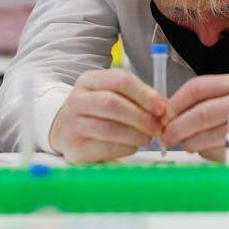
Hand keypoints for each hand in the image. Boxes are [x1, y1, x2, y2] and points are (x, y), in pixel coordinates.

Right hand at [50, 69, 166, 162]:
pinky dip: (127, 147)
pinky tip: (133, 145)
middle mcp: (76, 100)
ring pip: (109, 128)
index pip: (119, 80)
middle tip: (157, 126)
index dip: (144, 93)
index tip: (161, 106)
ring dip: (136, 134)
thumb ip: (136, 97)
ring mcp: (71, 125)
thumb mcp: (111, 94)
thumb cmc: (97, 111)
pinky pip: (107, 148)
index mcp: (88, 80)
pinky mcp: (75, 148)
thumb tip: (164, 108)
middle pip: (112, 103)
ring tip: (148, 137)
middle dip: (141, 116)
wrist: (64, 130)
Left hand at [161, 75, 228, 166]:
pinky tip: (208, 149)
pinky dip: (206, 153)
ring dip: (189, 143)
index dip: (174, 103)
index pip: (196, 88)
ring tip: (186, 144)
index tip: (162, 115)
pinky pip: (220, 152)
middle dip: (177, 127)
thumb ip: (206, 99)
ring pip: (207, 136)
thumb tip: (168, 115)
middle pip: (201, 113)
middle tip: (165, 136)